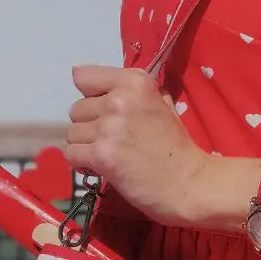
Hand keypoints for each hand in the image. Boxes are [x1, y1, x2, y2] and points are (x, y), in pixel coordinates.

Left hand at [66, 64, 209, 227]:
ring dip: (85, 146)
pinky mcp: (101, 154)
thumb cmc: (175, 145)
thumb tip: (92, 78)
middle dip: (89, 125)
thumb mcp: (161, 103)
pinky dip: (81, 163)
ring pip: (72, 133)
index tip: (104, 110)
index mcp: (135, 82)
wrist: (188, 182)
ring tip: (108, 155)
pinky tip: (99, 167)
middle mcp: (118, 99)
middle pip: (76, 109)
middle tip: (111, 139)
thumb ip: (132, 92)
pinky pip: (71, 154)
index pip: (84, 77)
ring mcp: (108, 127)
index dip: (91, 96)